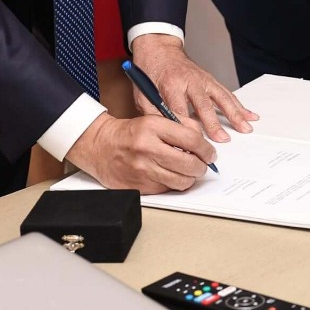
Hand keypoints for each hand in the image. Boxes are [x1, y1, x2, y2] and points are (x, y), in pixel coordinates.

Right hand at [66, 112, 215, 192]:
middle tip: (202, 164)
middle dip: (202, 166)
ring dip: (190, 178)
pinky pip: (167, 189)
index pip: (192, 140)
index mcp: (153, 127)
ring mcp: (143, 170)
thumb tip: (203, 142)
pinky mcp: (139, 186)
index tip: (210, 153)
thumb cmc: (129, 133)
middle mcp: (148, 149)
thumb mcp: (154, 120)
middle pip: (190, 164)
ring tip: (188, 171)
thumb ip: (181, 127)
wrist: (100, 147)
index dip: (207, 149)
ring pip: (181, 181)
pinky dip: (173, 184)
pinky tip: (170, 175)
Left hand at [129, 34, 257, 141]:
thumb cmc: (150, 72)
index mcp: (170, 84)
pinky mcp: (210, 80)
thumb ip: (153, 113)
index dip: (186, 126)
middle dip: (214, 123)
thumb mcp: (142, 93)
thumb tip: (165, 133)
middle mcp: (190, 81)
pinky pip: (227, 93)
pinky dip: (239, 105)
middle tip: (223, 139)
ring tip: (245, 128)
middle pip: (203, 104)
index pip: (179, 109)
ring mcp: (203, 79)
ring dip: (234, 114)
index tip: (192, 142)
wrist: (159, 48)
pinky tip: (250, 115)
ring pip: (221, 98)